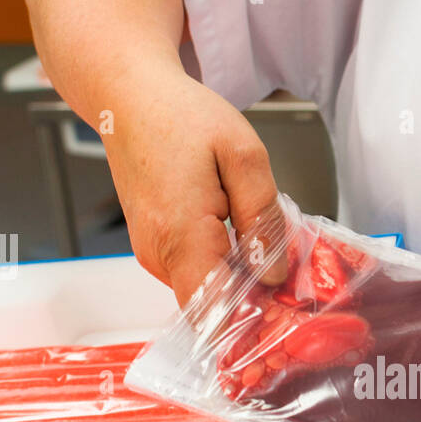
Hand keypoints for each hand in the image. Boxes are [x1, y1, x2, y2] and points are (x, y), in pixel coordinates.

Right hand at [103, 63, 283, 306]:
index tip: (284, 318)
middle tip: (290, 290)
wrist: (130, 98)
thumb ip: (263, 218)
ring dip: (238, 285)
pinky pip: (193, 274)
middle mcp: (159, 255)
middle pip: (211, 308)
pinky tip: (243, 245)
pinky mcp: (154, 249)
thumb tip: (273, 274)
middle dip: (252, 305)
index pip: (213, 313)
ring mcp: (152, 255)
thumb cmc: (181, 117)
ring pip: (203, 293)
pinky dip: (221, 270)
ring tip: (268, 257)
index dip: (251, 323)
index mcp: (181, 235)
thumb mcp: (243, 155)